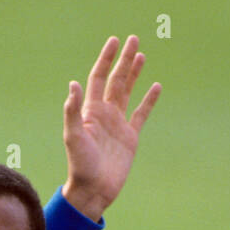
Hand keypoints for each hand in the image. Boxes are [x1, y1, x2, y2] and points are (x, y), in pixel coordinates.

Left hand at [61, 35, 160, 221]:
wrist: (94, 190)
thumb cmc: (80, 165)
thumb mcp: (73, 137)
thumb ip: (73, 111)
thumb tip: (73, 84)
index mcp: (90, 111)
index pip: (98, 78)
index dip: (106, 60)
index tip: (114, 42)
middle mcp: (104, 114)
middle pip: (115, 80)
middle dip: (124, 60)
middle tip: (133, 39)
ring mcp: (118, 124)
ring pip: (128, 92)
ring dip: (134, 74)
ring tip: (141, 55)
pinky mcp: (130, 137)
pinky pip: (141, 113)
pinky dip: (149, 100)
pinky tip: (156, 86)